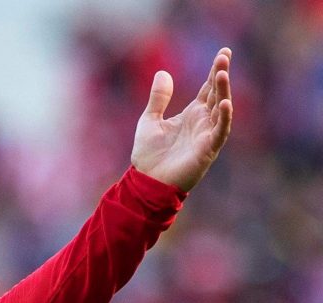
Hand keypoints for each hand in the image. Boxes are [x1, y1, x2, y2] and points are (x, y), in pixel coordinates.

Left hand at [131, 47, 233, 191]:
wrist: (146, 182)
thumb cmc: (148, 155)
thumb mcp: (149, 120)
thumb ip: (158, 98)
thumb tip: (162, 73)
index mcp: (191, 114)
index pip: (207, 88)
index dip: (215, 71)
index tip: (224, 52)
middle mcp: (202, 122)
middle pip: (216, 93)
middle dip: (221, 75)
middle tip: (224, 56)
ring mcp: (207, 135)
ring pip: (220, 109)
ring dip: (222, 91)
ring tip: (222, 73)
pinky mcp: (207, 149)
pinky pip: (219, 131)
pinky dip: (223, 117)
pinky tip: (224, 103)